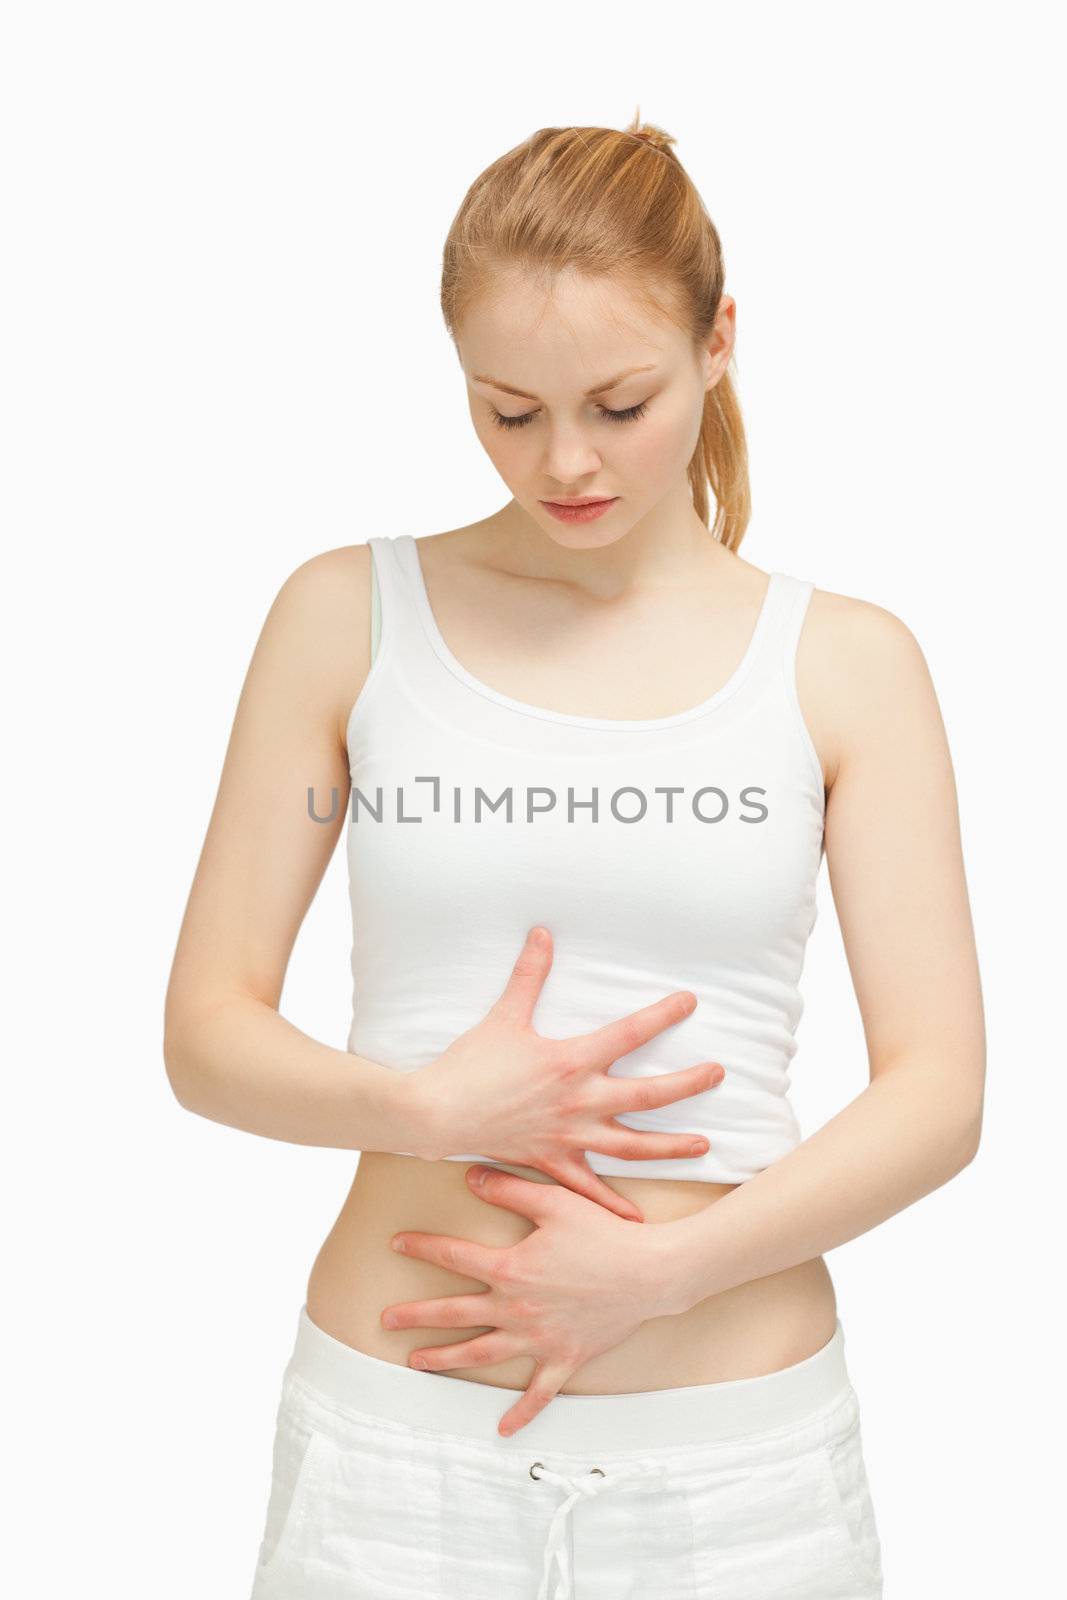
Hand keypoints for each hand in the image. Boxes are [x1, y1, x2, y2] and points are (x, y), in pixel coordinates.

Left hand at [382, 1163, 689, 1436]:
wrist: (650, 1272)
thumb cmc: (604, 1233)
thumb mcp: (555, 1202)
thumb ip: (510, 1189)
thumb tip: (470, 1176)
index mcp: (511, 1269)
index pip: (453, 1257)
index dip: (422, 1248)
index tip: (396, 1243)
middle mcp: (517, 1309)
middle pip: (455, 1314)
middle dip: (416, 1316)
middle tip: (386, 1319)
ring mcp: (539, 1339)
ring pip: (482, 1354)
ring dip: (446, 1359)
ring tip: (417, 1362)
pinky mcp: (564, 1358)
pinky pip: (539, 1393)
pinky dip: (520, 1413)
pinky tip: (501, 1429)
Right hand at [412, 926, 725, 1223]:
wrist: (437, 1113)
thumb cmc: (470, 1064)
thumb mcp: (504, 1015)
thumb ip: (529, 974)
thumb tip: (542, 933)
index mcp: (571, 1061)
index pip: (629, 1034)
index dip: (662, 1015)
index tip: (690, 1002)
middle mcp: (580, 1100)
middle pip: (647, 1094)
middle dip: (688, 1084)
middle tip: (719, 1075)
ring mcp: (569, 1136)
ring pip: (632, 1145)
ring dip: (670, 1146)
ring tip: (703, 1145)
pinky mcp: (552, 1161)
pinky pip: (589, 1187)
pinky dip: (613, 1204)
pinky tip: (637, 1219)